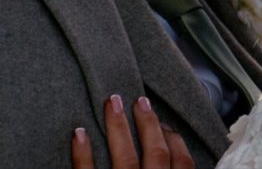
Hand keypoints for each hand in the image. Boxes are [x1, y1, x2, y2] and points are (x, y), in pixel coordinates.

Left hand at [71, 94, 193, 168]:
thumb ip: (172, 168)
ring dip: (119, 128)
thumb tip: (177, 156)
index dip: (175, 140)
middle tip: (140, 100)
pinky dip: (83, 154)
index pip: (182, 162)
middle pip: (156, 154)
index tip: (166, 124)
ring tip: (112, 102)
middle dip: (149, 124)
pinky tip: (79, 134)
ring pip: (125, 159)